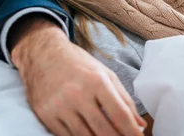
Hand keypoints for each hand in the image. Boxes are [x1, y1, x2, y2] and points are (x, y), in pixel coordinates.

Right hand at [11, 17, 146, 135]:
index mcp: (97, 81)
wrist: (43, 55)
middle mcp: (78, 94)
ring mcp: (60, 106)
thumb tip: (140, 124)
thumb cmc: (79, 64)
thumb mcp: (106, 75)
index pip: (119, 114)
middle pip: (103, 129)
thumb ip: (125, 99)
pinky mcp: (46, 115)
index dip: (131, 131)